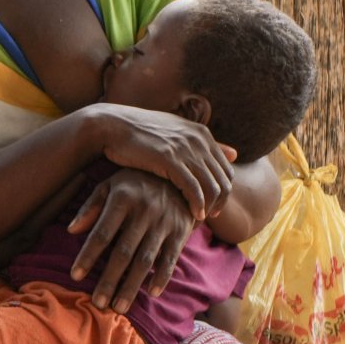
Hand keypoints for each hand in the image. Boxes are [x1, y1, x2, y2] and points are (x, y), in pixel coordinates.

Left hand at [68, 168, 198, 312]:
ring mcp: (164, 223)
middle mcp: (143, 212)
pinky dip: (162, 277)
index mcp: (122, 199)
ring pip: (145, 261)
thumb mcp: (110, 185)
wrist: (179, 174)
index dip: (87, 256)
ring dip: (132, 286)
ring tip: (119, 307)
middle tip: (97, 304)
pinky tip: (152, 294)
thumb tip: (70, 230)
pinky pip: (171, 259)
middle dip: (109, 280)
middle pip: (123, 253)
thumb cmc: (135, 182)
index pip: (101, 233)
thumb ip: (90, 206)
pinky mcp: (181, 232)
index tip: (74, 276)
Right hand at [88, 104, 236, 220]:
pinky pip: (194, 189)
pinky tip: (193, 215)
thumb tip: (235, 153)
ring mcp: (185, 149)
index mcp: (201, 132)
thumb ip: (206, 144)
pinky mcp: (170, 160)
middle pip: (223, 179)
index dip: (223, 189)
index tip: (213, 203)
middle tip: (211, 215)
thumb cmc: (139, 132)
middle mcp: (198, 139)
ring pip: (212, 187)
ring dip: (210, 206)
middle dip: (220, 201)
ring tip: (201, 217)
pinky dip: (197, 205)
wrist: (110, 126)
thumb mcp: (175, 131)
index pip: (226, 168)